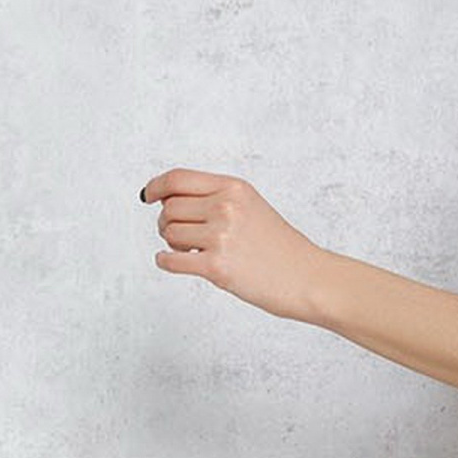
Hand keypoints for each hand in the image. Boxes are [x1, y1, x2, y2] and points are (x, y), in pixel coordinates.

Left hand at [140, 169, 329, 325]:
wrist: (309, 279)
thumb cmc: (282, 249)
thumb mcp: (252, 207)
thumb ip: (216, 198)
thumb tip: (169, 201)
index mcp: (234, 188)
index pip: (178, 179)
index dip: (156, 186)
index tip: (148, 195)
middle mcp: (226, 207)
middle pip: (170, 208)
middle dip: (168, 222)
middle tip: (180, 236)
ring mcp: (221, 236)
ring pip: (169, 233)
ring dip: (171, 244)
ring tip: (190, 251)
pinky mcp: (217, 267)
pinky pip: (171, 261)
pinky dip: (166, 261)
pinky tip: (172, 262)